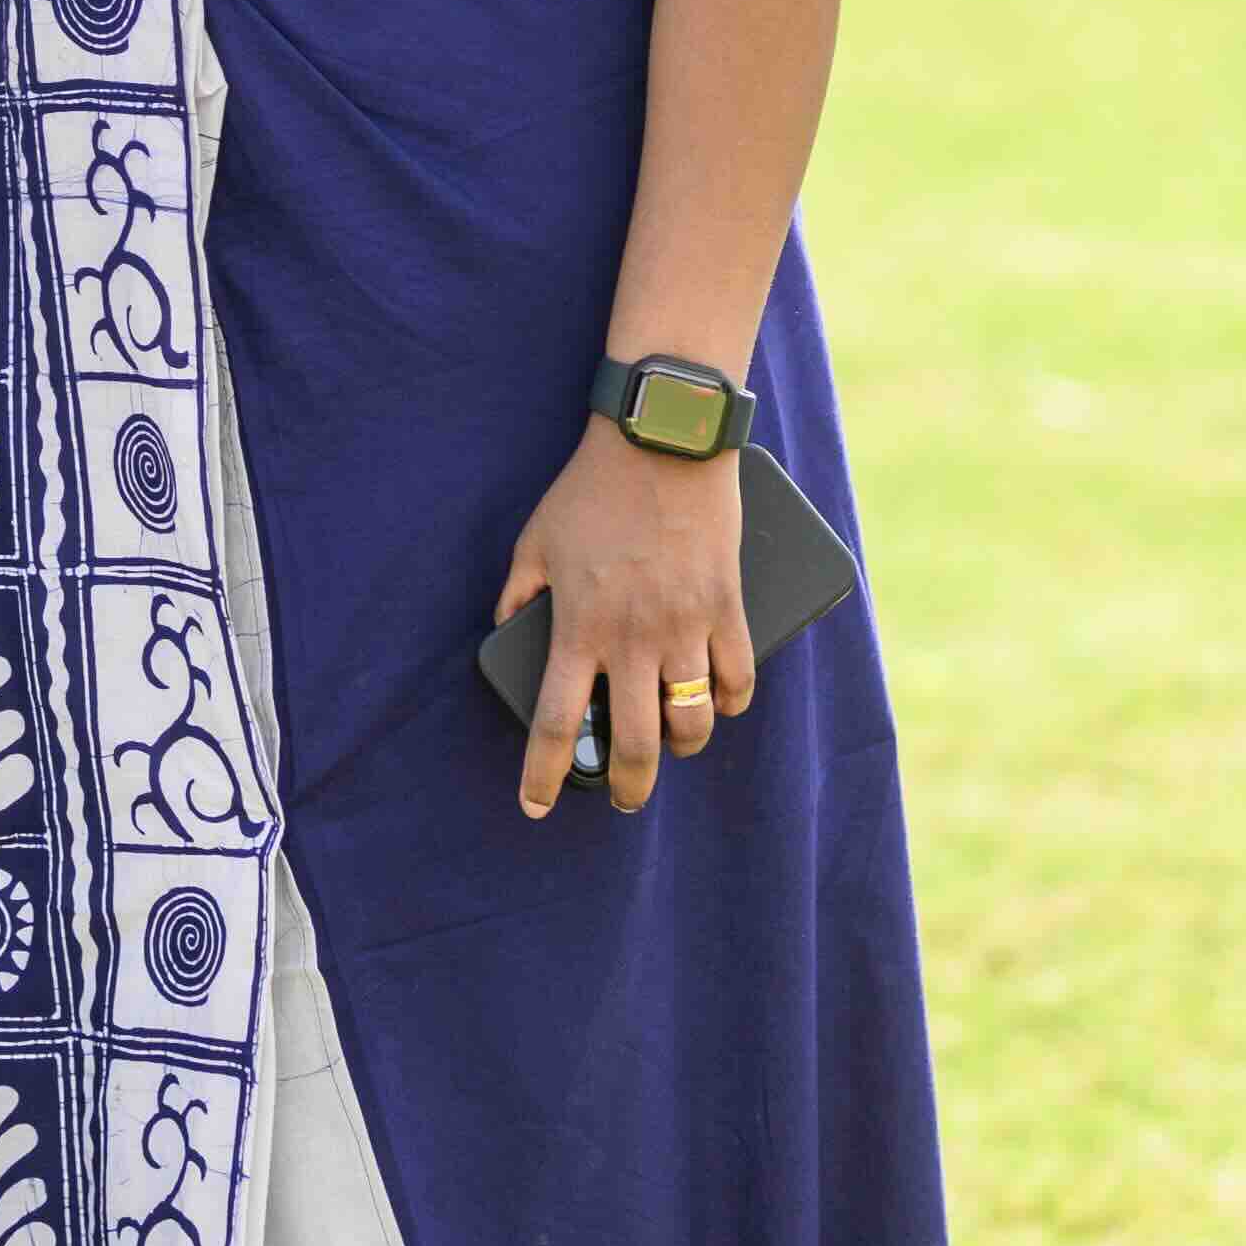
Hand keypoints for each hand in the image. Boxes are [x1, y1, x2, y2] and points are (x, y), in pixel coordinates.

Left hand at [495, 418, 753, 819]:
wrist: (662, 441)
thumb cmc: (591, 489)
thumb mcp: (535, 540)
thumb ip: (518, 593)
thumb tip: (507, 630)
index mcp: (579, 628)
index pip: (558, 724)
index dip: (544, 774)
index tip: (535, 804)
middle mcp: (633, 640)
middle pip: (636, 745)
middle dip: (628, 787)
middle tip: (623, 799)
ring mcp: (686, 627)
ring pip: (694, 722)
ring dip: (682, 747)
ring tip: (672, 747)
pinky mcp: (727, 607)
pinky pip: (738, 677)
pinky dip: (731, 700)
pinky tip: (720, 703)